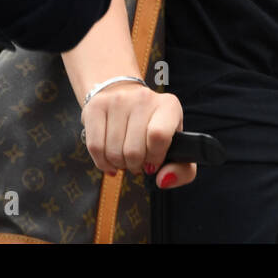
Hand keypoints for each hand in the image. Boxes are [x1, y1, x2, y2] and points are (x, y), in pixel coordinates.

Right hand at [81, 82, 195, 188]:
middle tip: (138, 161)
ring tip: (125, 158)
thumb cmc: (155, 129)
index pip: (159, 136)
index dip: (154, 157)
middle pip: (133, 150)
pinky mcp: (96, 106)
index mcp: (168, 106)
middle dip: (135, 166)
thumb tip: (162, 179)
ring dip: (119, 164)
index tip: (153, 162)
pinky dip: (102, 162)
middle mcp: (142, 97)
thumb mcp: (177, 147)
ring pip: (113, 152)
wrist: (126, 97)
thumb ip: (182, 171)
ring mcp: (117, 100)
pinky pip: (95, 147)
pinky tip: (110, 160)